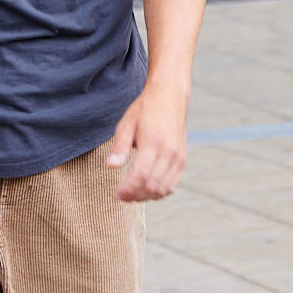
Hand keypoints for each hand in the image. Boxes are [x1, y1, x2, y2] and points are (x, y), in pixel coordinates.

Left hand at [104, 82, 187, 201]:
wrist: (169, 96)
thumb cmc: (145, 110)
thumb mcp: (126, 124)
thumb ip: (119, 147)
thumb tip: (110, 166)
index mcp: (153, 141)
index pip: (140, 174)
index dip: (128, 189)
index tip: (116, 194)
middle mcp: (169, 151)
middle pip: (152, 185)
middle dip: (135, 195)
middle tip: (121, 195)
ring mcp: (178, 157)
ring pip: (163, 189)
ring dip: (146, 196)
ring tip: (132, 194)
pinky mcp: (182, 160)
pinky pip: (172, 185)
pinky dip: (159, 192)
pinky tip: (147, 190)